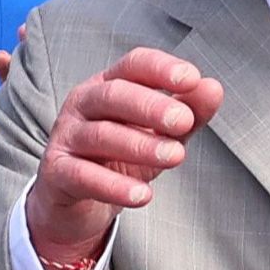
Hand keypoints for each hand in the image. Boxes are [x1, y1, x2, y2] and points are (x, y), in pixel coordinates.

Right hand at [25, 48, 222, 269]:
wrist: (76, 203)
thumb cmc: (119, 159)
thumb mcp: (159, 134)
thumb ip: (188, 112)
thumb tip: (212, 88)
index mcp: (109, 85)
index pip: (133, 66)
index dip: (160, 69)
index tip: (191, 78)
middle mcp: (84, 104)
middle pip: (114, 94)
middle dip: (151, 106)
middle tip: (184, 120)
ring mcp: (67, 137)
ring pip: (100, 134)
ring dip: (140, 145)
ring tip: (175, 157)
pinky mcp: (56, 172)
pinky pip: (83, 175)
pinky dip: (113, 186)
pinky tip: (141, 195)